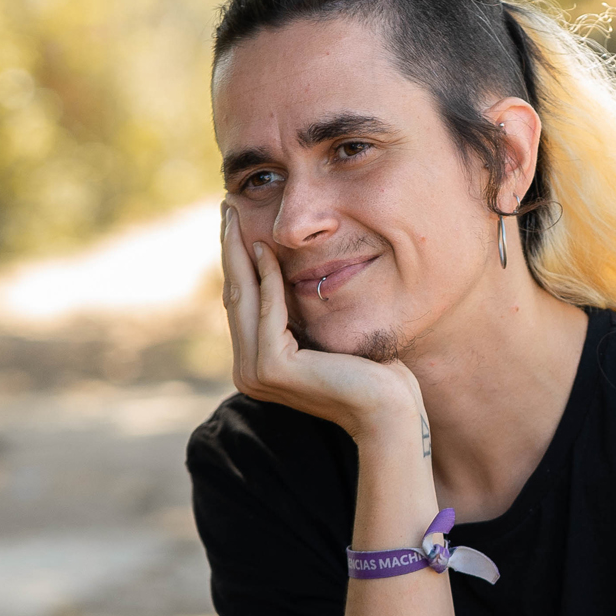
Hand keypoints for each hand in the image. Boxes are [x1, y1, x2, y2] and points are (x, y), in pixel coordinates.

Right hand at [220, 201, 423, 441]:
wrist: (388, 407)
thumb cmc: (369, 371)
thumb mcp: (323, 331)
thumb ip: (297, 311)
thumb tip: (280, 270)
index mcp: (256, 364)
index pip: (243, 302)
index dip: (236, 260)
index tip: (234, 223)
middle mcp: (247, 371)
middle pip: (236, 295)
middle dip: (229, 248)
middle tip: (226, 208)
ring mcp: (255, 373)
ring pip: (244, 297)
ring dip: (238, 253)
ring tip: (235, 215)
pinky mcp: (273, 368)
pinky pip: (270, 310)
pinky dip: (269, 278)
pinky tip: (266, 249)